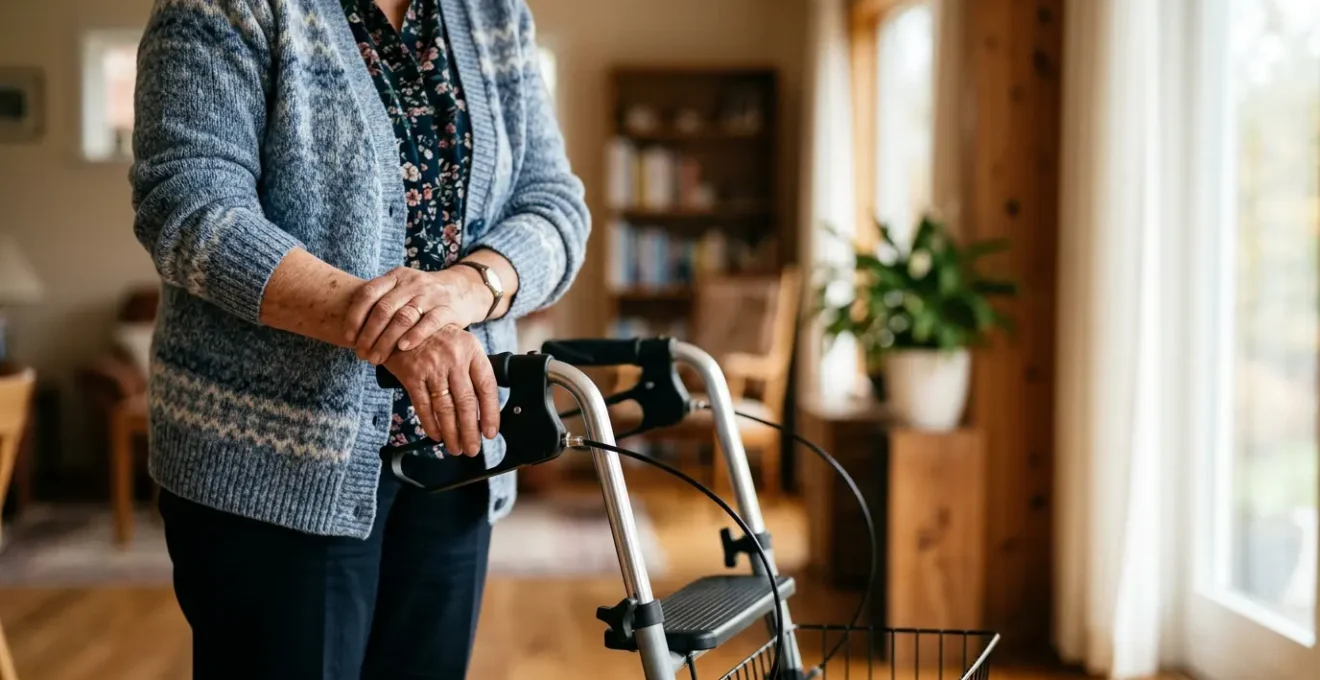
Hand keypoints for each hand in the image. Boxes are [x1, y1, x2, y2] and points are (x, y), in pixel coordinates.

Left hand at [344, 266, 490, 364]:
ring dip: (387, 340)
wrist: (462, 290)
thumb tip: (349, 331)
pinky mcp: (448, 309)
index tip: (348, 338)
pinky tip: (403, 348)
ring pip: (404, 317)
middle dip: (369, 334)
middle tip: (361, 354)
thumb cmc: (423, 297)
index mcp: (396, 276)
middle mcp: (412, 283)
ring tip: (377, 357)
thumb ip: (381, 302)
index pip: (368, 293)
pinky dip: (415, 335)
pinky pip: (429, 322)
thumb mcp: (402, 290)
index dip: (355, 316)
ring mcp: (431, 295)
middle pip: (384, 308)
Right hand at [382, 325, 499, 455]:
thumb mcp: (461, 345)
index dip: (490, 413)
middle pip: (466, 402)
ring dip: (452, 432)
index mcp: (472, 351)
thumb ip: (473, 371)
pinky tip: (437, 435)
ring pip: (445, 407)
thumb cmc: (436, 338)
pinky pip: (423, 405)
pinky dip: (430, 424)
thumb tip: (484, 409)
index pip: (486, 387)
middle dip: (470, 430)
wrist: (403, 322)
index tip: (491, 432)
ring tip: (456, 447)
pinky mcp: (412, 374)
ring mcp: (432, 367)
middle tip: (473, 448)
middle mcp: (454, 358)